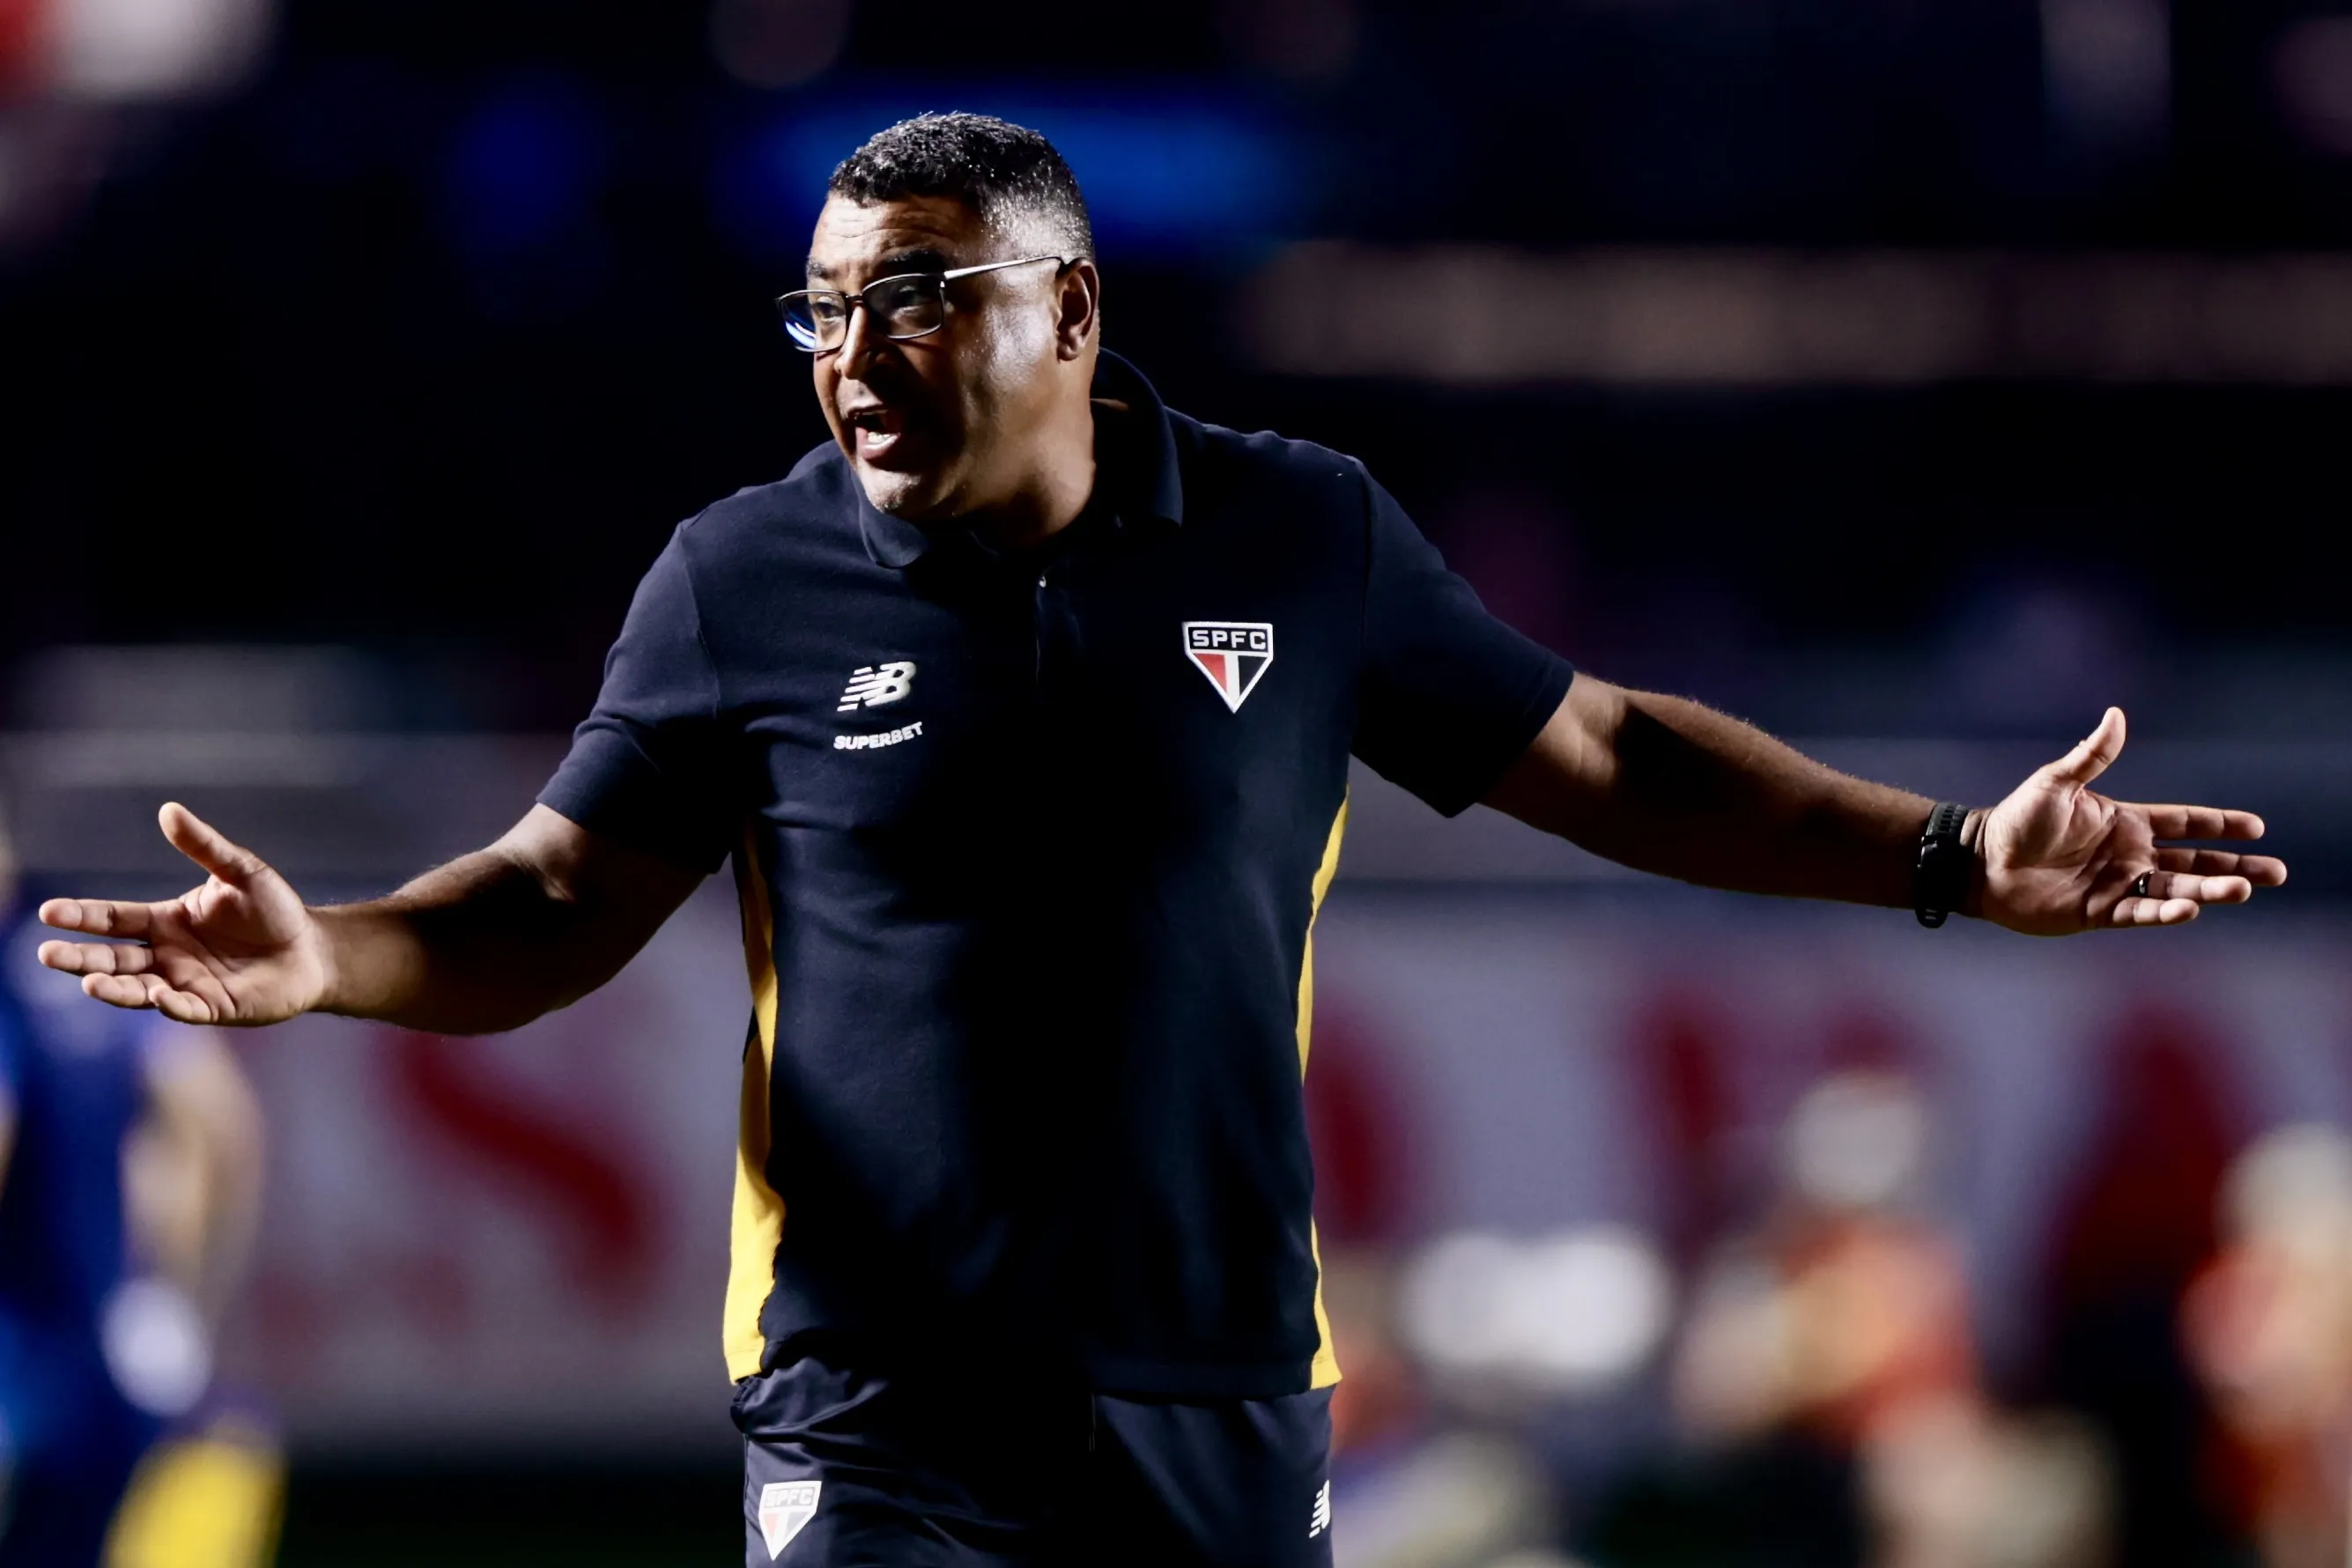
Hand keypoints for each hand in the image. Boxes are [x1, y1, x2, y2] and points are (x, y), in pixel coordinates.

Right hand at [36, 803, 333, 1024]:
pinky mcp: (212, 1008)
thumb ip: (204, 845)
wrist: (312, 948)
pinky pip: (185, 1010)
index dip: (82, 916)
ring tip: (90, 983)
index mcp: (165, 921)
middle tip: (48, 954)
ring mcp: (185, 984)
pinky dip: (170, 1005)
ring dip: (113, 988)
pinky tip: (160, 996)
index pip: (114, 919)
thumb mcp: (240, 872)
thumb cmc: (273, 910)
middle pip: (113, 957)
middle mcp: (167, 955)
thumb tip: (168, 810)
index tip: (49, 913)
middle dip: (80, 957)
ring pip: (137, 989)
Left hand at [1976, 708, 2287, 934]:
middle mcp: (2129, 855)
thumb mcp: (2056, 782)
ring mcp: (2118, 884)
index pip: (2185, 823)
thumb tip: (2117, 713)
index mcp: (2125, 821)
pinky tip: (2191, 909)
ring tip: (2245, 891)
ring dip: (2211, 890)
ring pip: (2177, 889)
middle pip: (2194, 861)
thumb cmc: (2015, 820)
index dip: (2219, 825)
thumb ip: (2092, 755)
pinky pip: (2143, 912)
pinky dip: (2167, 911)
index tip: (2256, 827)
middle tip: (2275, 873)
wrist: (1980, 862)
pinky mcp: (2101, 912)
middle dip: (2234, 867)